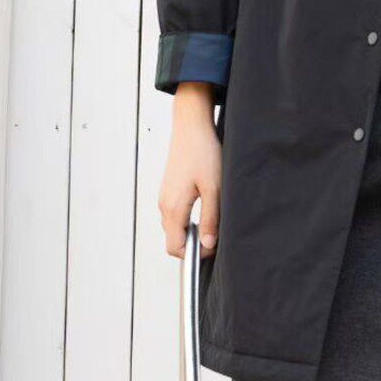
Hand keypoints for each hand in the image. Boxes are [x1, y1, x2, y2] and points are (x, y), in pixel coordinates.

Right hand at [159, 83, 222, 256]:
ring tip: (212, 218)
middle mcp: (164, 205)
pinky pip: (175, 214)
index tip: (213, 246)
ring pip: (174, 227)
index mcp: (173, 208)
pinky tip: (204, 205)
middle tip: (216, 233)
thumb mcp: (214, 187)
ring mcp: (164, 197)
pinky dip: (188, 219)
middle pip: (174, 240)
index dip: (194, 254)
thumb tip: (209, 244)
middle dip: (193, 244)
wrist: (191, 126)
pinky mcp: (168, 190)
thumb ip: (211, 218)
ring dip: (191, 231)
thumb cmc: (203, 153)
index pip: (175, 248)